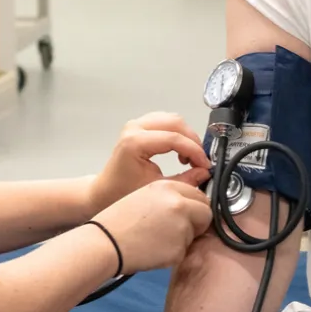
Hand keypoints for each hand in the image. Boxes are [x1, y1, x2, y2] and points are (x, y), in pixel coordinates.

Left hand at [88, 113, 212, 212]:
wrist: (106, 190)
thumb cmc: (125, 192)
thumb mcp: (158, 188)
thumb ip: (184, 180)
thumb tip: (204, 172)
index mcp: (135, 142)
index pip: (173, 138)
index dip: (194, 150)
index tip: (205, 165)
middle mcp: (134, 128)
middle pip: (175, 123)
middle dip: (192, 141)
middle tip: (200, 161)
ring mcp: (136, 124)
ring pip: (172, 119)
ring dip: (186, 136)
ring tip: (190, 157)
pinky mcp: (139, 126)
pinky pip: (165, 121)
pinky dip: (177, 133)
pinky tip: (179, 150)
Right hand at [92, 180, 213, 272]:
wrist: (105, 243)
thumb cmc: (118, 221)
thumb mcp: (144, 196)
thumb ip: (170, 198)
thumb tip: (192, 207)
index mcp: (168, 187)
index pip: (199, 195)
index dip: (195, 206)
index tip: (190, 213)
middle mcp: (178, 204)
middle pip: (205, 213)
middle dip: (197, 222)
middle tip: (178, 229)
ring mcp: (181, 227)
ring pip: (195, 234)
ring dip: (182, 239)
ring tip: (156, 239)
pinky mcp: (178, 249)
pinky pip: (183, 252)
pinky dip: (172, 254)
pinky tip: (153, 250)